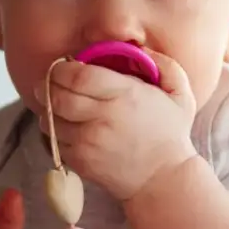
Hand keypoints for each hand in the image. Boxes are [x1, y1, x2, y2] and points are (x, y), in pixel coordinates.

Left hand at [37, 49, 197, 201]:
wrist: (162, 179)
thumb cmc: (170, 134)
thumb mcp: (180, 94)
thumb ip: (164, 65)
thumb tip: (140, 49)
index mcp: (124, 96)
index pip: (78, 76)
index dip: (62, 68)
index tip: (62, 66)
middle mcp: (102, 118)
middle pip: (57, 96)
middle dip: (48, 85)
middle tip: (51, 81)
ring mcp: (87, 142)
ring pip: (50, 119)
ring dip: (48, 108)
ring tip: (57, 104)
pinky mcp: (80, 161)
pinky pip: (54, 140)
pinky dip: (54, 131)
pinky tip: (66, 126)